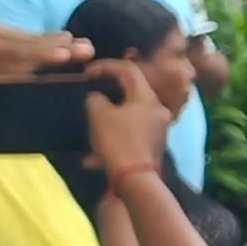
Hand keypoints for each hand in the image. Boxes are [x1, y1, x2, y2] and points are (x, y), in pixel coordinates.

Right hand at [77, 54, 170, 178]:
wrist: (136, 179)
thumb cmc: (118, 141)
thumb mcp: (99, 115)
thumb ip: (96, 99)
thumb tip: (98, 98)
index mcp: (147, 97)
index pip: (128, 70)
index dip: (106, 66)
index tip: (87, 72)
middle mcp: (158, 110)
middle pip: (133, 91)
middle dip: (110, 91)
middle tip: (92, 93)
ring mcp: (159, 129)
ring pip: (132, 114)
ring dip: (111, 116)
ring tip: (93, 122)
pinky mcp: (154, 145)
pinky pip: (132, 132)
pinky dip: (116, 134)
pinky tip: (96, 152)